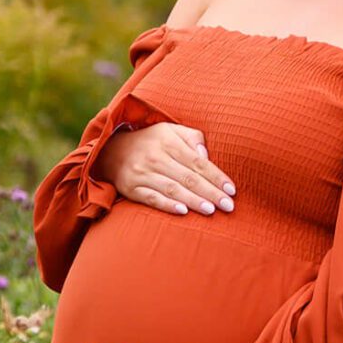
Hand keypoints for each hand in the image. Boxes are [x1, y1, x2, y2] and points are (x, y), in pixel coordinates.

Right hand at [94, 122, 236, 216]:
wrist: (111, 150)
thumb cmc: (152, 141)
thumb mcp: (171, 131)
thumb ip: (192, 138)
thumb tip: (207, 155)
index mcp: (169, 142)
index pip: (198, 162)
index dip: (216, 176)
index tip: (232, 190)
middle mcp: (155, 157)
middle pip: (188, 177)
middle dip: (210, 192)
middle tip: (229, 206)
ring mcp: (142, 173)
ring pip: (172, 189)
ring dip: (193, 200)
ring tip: (211, 210)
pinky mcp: (131, 188)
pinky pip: (151, 198)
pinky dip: (167, 205)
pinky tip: (183, 212)